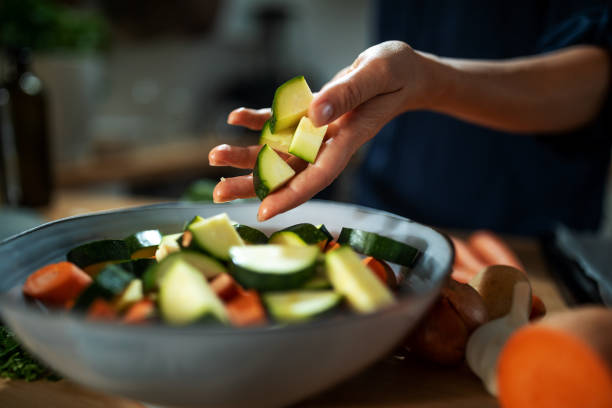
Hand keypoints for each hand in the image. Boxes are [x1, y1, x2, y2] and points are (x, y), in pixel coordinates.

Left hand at [209, 41, 440, 220]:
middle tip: (218, 193)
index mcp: (349, 138)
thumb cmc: (398, 71)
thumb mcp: (377, 75)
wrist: (405, 73)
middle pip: (289, 170)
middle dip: (254, 183)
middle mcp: (330, 141)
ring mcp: (319, 130)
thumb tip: (315, 114)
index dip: (291, 195)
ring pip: (279, 150)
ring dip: (246, 155)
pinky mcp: (312, 114)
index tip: (263, 211)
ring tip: (214, 157)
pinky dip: (258, 120)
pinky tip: (235, 117)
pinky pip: (282, 122)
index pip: (318, 174)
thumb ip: (348, 94)